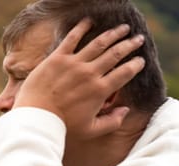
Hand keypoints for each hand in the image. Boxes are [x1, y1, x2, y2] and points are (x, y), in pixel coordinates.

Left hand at [14, 19, 145, 138]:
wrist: (37, 117)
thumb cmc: (63, 126)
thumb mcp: (91, 130)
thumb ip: (112, 121)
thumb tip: (126, 110)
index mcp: (100, 90)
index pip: (125, 73)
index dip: (135, 65)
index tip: (141, 60)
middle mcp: (90, 74)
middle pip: (116, 54)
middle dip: (130, 45)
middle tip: (138, 39)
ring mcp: (74, 64)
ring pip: (99, 43)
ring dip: (113, 34)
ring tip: (123, 28)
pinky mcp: (57, 58)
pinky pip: (72, 38)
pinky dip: (82, 28)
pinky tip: (90, 21)